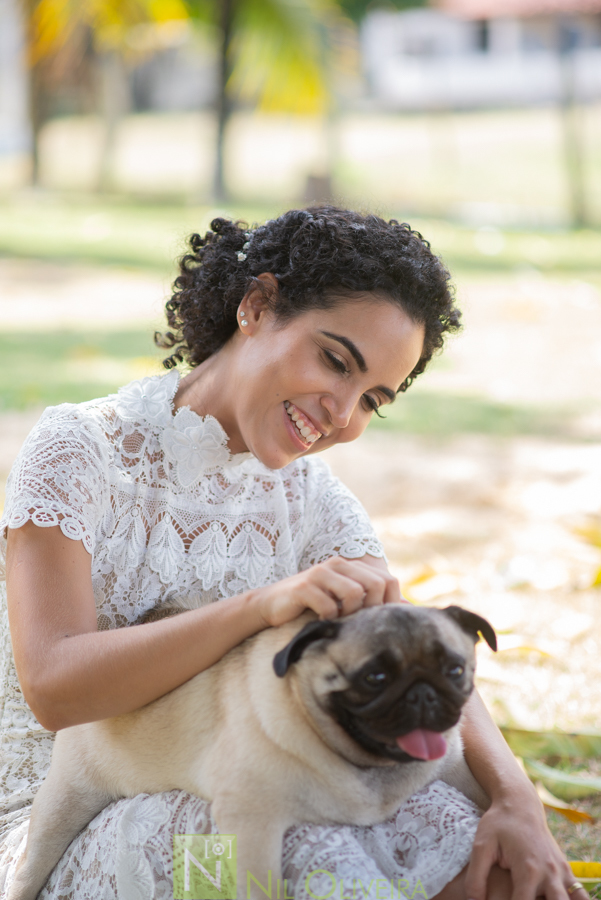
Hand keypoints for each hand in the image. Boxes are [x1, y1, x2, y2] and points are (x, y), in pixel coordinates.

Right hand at [254, 556, 401, 627]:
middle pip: (375, 585)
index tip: (376, 621)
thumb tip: (408, 609)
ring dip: (350, 614)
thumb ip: (371, 602)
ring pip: (354, 593)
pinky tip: (321, 620)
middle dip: (372, 609)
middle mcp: (337, 564)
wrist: (270, 605)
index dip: (388, 603)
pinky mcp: (303, 587)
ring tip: (339, 621)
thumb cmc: (311, 606)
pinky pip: (329, 605)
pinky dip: (329, 618)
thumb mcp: (344, 602)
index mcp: (351, 566)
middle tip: (358, 622)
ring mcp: (320, 574)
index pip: (388, 580)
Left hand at [465, 781, 587, 899]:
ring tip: (536, 896)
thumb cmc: (498, 823)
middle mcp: (549, 873)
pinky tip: (549, 896)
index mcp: (528, 870)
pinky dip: (567, 898)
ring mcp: (561, 872)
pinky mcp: (566, 870)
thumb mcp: (481, 846)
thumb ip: (476, 878)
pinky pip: (577, 894)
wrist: (520, 802)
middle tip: (516, 896)